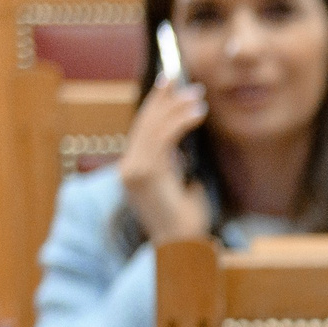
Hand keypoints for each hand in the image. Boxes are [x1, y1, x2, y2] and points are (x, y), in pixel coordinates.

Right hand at [118, 73, 209, 244]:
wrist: (183, 247)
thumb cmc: (187, 222)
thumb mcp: (181, 186)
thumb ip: (175, 165)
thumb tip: (183, 144)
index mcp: (134, 170)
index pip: (143, 130)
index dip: (154, 105)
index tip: (167, 85)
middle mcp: (128, 168)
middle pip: (145, 123)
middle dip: (164, 99)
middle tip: (181, 79)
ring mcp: (133, 170)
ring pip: (154, 128)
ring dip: (177, 108)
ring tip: (198, 97)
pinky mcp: (145, 173)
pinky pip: (164, 138)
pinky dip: (181, 121)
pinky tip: (197, 113)